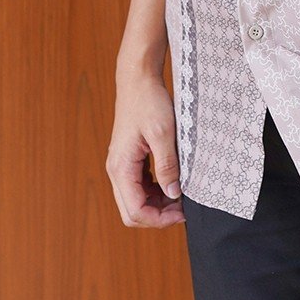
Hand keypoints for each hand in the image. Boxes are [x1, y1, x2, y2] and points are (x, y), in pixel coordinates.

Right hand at [107, 68, 185, 227]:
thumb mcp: (163, 134)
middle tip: (183, 208)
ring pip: (135, 200)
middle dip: (157, 215)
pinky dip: (155, 190)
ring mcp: (121, 165)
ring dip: (157, 203)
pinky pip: (139, 185)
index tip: (182, 213)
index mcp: (121, 168)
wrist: (138, 80)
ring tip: (181, 196)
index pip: (135, 211)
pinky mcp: (129, 159)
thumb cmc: (149, 102)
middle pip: (132, 211)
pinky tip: (172, 182)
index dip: (159, 219)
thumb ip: (167, 166)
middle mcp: (117, 171)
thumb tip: (174, 194)